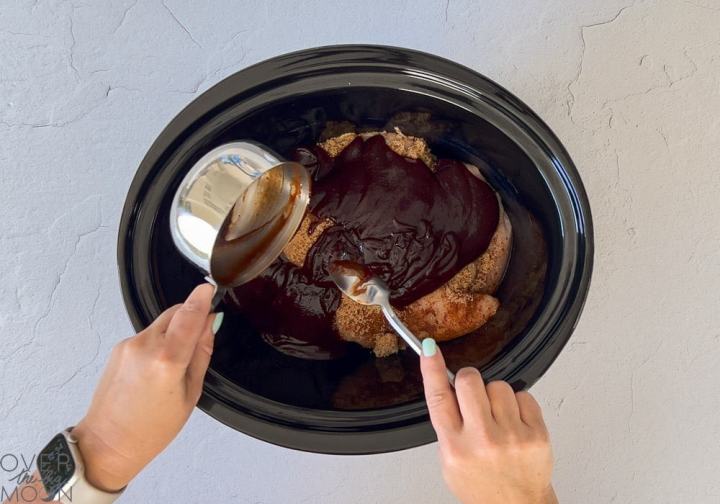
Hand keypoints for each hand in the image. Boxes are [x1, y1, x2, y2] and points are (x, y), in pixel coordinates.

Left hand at [71, 284, 221, 491]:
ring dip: (174, 331)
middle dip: (190, 316)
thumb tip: (210, 324)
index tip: (210, 287)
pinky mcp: (119, 348)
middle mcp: (145, 346)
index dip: (202, 298)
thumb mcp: (190, 394)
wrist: (107, 443)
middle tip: (201, 334)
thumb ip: (201, 353)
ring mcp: (128, 345)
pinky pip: (147, 335)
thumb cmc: (152, 429)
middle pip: (175, 313)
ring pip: (161, 324)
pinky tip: (158, 368)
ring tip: (176, 364)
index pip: (189, 315)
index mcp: (167, 360)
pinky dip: (159, 342)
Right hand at [420, 339, 556, 503]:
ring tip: (497, 417)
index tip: (429, 349)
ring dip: (495, 395)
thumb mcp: (450, 461)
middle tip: (472, 396)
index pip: (439, 398)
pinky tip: (514, 422)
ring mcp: (512, 436)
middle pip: (469, 381)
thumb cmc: (482, 486)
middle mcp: (483, 440)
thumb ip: (448, 425)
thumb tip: (444, 384)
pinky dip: (518, 404)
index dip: (431, 369)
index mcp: (455, 447)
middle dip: (468, 381)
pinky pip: (524, 395)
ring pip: (498, 385)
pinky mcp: (537, 433)